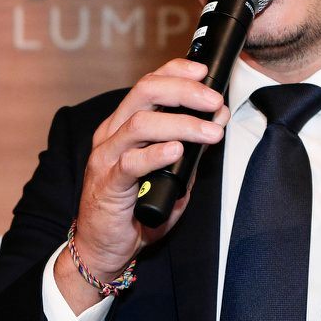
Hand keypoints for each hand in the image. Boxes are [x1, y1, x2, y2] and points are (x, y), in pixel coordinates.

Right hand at [55, 59, 228, 312]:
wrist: (104, 248)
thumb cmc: (135, 211)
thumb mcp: (171, 175)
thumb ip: (189, 150)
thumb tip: (216, 122)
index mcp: (124, 125)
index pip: (148, 84)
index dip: (176, 71)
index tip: (204, 71)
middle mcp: (112, 134)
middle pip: (144, 93)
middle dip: (184, 91)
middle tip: (214, 100)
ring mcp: (106, 157)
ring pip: (141, 123)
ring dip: (182, 124)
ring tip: (211, 132)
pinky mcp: (107, 184)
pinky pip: (131, 162)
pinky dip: (156, 153)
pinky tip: (177, 151)